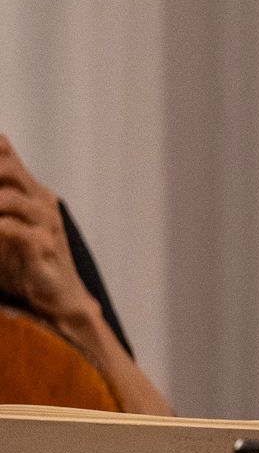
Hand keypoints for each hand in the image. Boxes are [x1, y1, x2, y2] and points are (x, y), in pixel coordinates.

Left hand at [0, 134, 97, 329]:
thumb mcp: (7, 221)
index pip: (6, 155)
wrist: (59, 298)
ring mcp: (46, 223)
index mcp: (32, 191)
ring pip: (10, 199)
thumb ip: (0, 196)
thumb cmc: (26, 259)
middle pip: (9, 168)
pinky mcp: (44, 247)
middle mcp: (42, 202)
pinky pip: (12, 230)